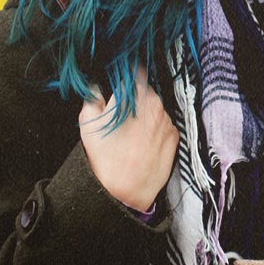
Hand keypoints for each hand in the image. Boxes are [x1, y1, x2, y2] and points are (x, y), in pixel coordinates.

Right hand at [78, 66, 178, 212]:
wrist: (125, 191)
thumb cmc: (105, 160)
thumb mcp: (88, 125)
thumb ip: (92, 99)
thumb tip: (95, 89)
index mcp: (133, 96)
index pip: (134, 73)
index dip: (126, 77)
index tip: (121, 84)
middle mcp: (154, 104)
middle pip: (146, 91)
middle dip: (135, 99)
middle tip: (122, 115)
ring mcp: (167, 120)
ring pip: (156, 108)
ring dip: (146, 114)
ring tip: (131, 134)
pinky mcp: (174, 136)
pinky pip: (164, 124)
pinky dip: (156, 129)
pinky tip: (143, 143)